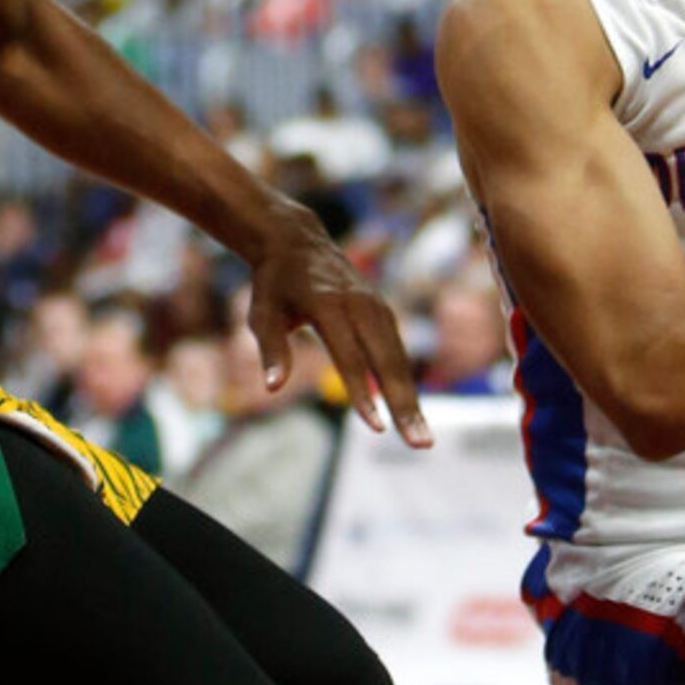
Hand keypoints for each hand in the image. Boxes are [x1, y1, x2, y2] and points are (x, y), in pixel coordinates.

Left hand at [244, 200, 433, 448]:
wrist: (296, 240)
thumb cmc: (274, 284)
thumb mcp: (262, 313)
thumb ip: (271, 350)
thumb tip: (273, 388)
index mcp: (328, 304)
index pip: (349, 355)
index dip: (362, 393)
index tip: (376, 427)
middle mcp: (360, 304)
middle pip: (387, 360)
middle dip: (404, 404)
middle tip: (420, 444)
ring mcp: (375, 305)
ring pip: (398, 358)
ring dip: (411, 399)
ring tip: (421, 438)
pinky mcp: (382, 310)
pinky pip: (396, 350)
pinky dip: (404, 381)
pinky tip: (409, 411)